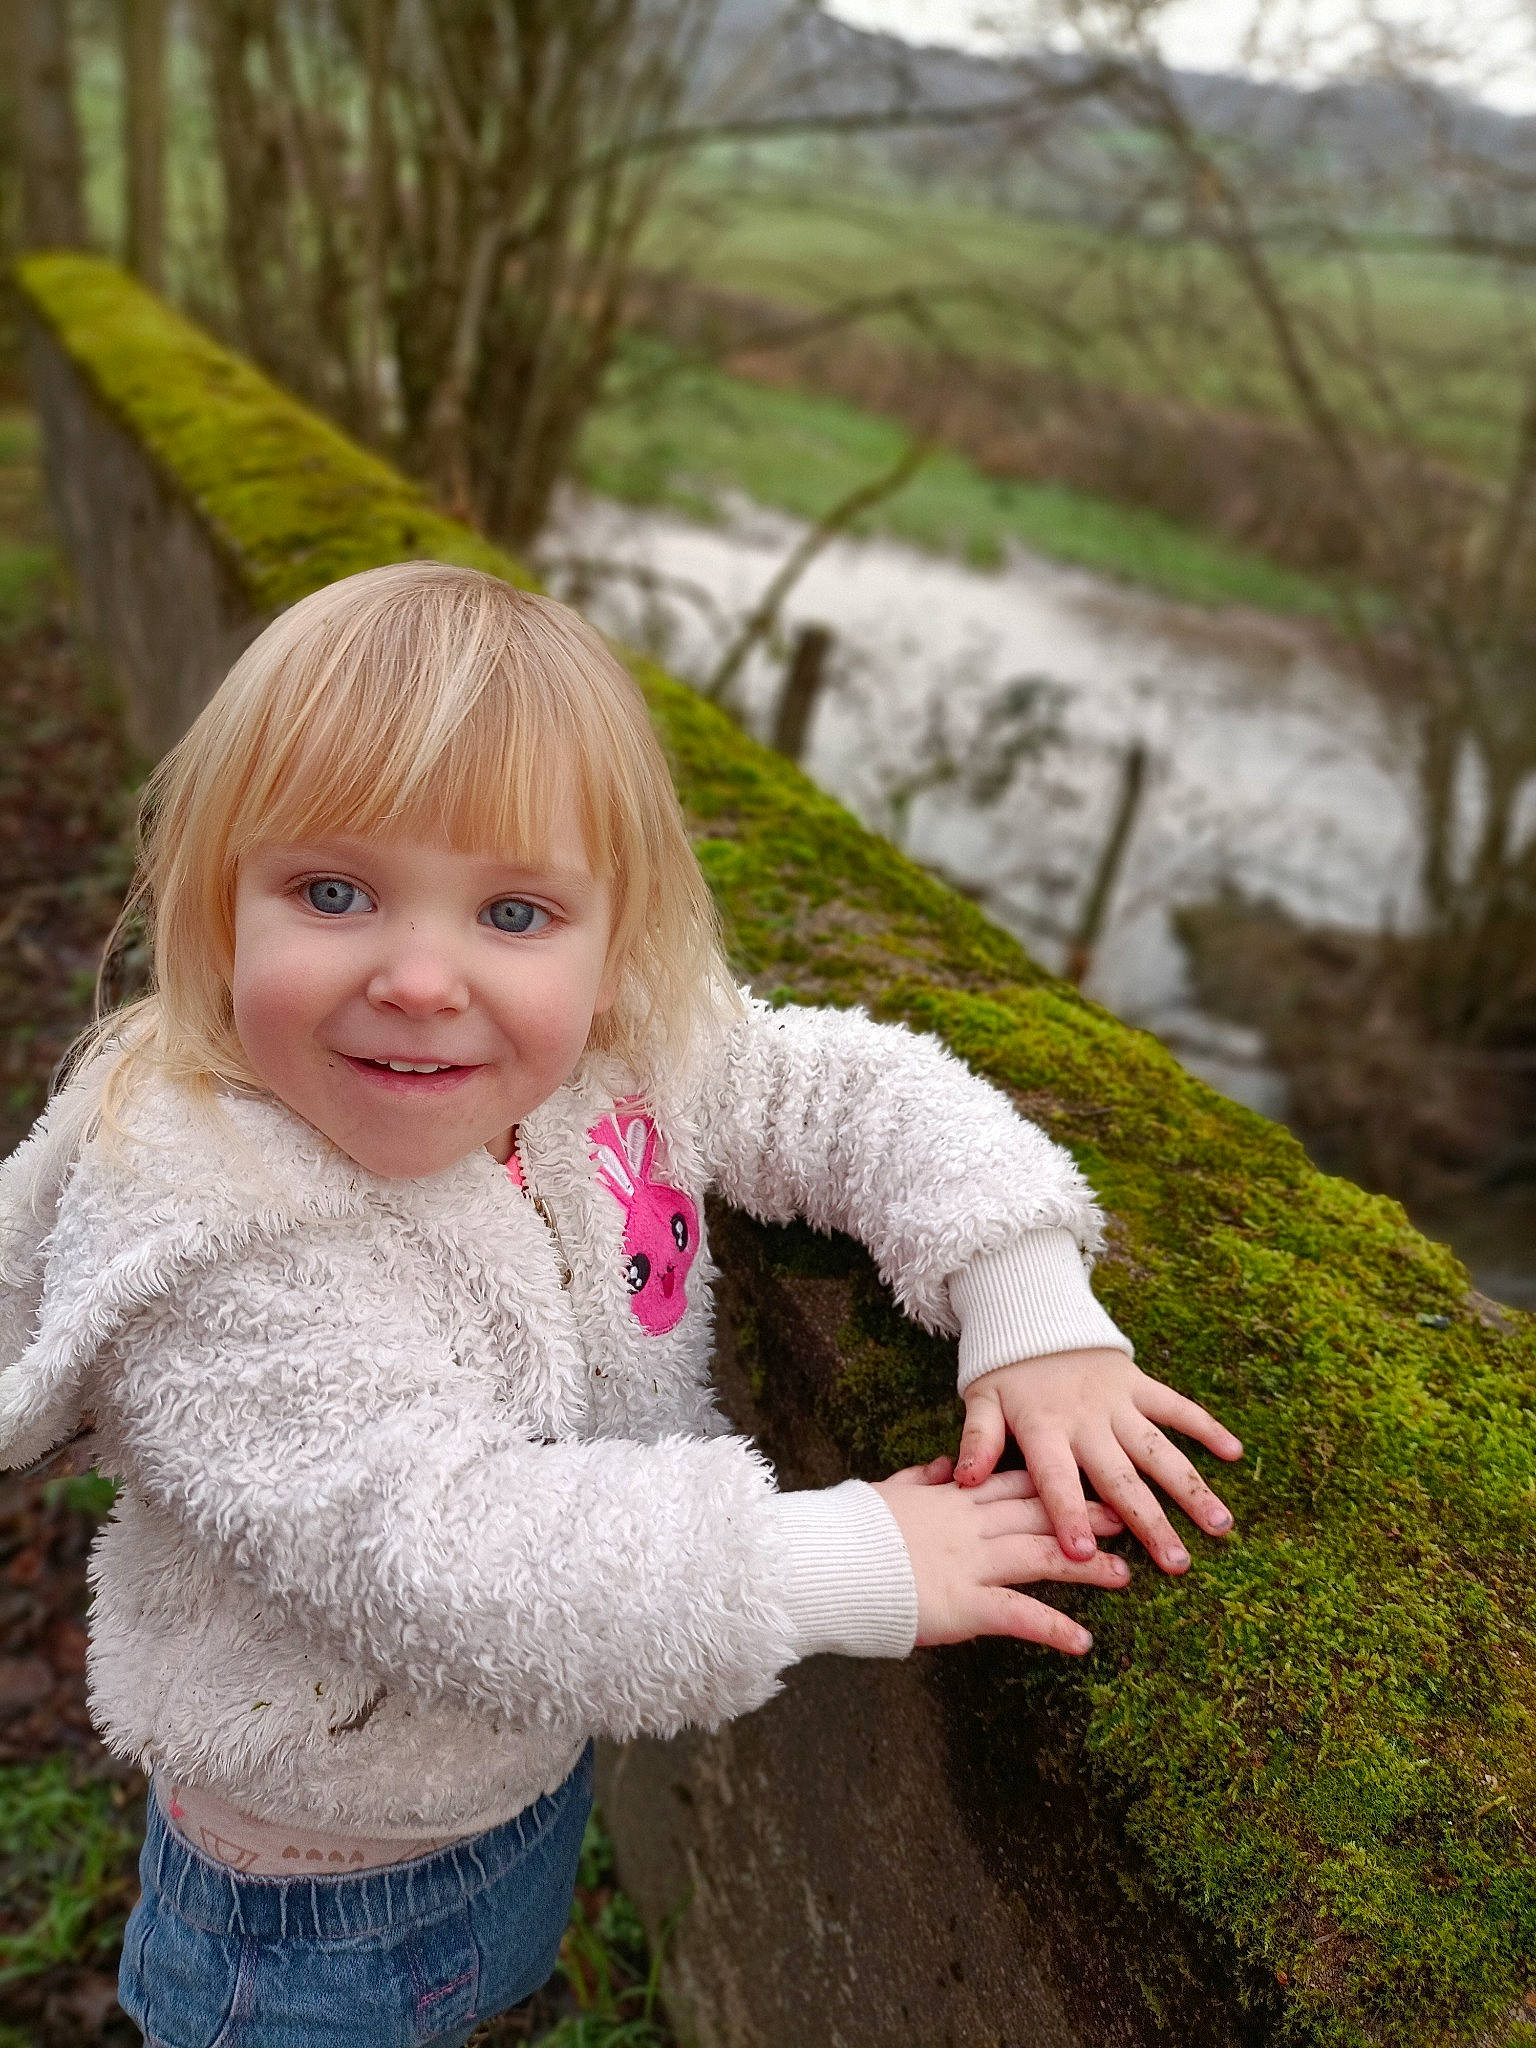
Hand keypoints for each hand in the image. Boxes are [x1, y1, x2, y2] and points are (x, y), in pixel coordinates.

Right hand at [873, 1455, 1129, 1653]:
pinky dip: (1054, 1629)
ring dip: (1086, 1567)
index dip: (1052, 1482)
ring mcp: (970, 1563)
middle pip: (1039, 1514)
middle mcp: (969, 1526)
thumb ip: (918, 1480)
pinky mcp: (964, 1605)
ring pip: (1041, 1556)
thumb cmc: (848, 1530)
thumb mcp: (887, 1492)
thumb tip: (941, 1466)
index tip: (1084, 1478)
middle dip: (1084, 1516)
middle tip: (1126, 1518)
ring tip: (1123, 1575)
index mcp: (951, 1499)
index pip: (1012, 1483)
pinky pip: (1019, 1615)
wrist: (824, 1561)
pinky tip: (1083, 1642)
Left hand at [955, 1349, 1242, 1574]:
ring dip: (1191, 1487)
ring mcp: (1118, 1403)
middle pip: (1121, 1478)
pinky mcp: (1140, 1385)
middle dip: (1151, 1523)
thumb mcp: (982, 1400)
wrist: (1036, 1316)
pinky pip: (1177, 1406)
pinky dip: (1206, 1426)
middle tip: (1178, 1565)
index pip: (1056, 1479)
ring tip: (1220, 1525)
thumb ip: (976, 1439)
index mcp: (1043, 1429)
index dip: (1067, 1515)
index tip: (1084, 1555)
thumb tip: (964, 1480)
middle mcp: (1086, 1421)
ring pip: (1160, 1450)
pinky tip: (1236, 1454)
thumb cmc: (1007, 1372)